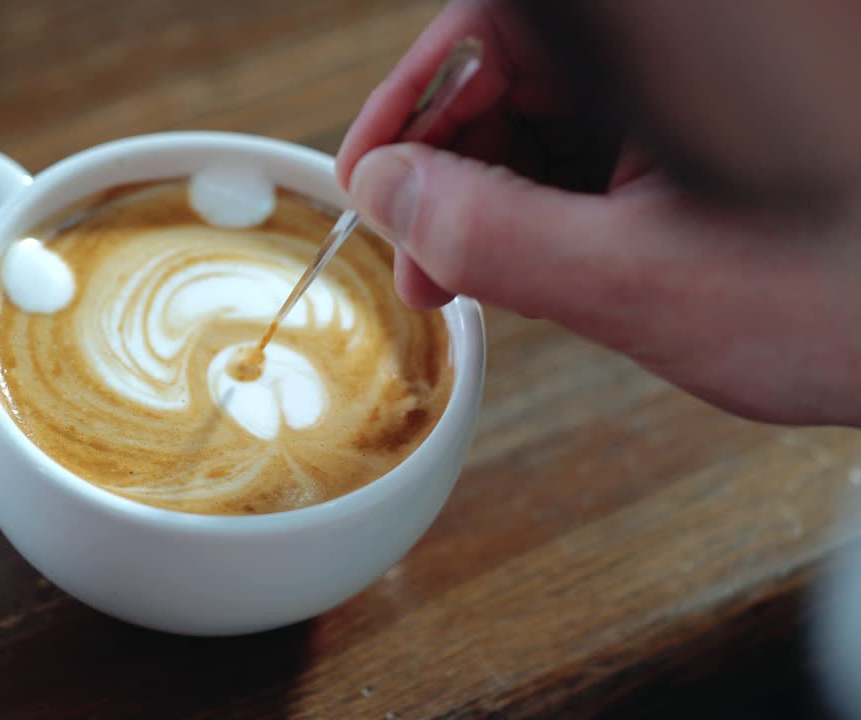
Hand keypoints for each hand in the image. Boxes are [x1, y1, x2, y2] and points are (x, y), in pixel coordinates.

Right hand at [337, 0, 860, 425]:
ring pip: (554, 109)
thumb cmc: (856, 303)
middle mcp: (688, 51)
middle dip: (450, 161)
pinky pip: (602, 140)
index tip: (368, 177)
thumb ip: (492, 234)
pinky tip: (540, 258)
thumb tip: (388, 193)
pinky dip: (555, 199)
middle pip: (516, 66)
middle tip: (420, 256)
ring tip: (471, 274)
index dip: (410, 101)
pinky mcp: (714, 125)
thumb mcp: (641, 284)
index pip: (492, 25)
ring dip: (496, 189)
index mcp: (676, 48)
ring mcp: (705, 85)